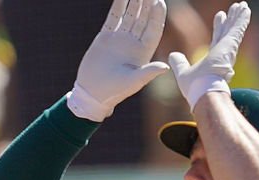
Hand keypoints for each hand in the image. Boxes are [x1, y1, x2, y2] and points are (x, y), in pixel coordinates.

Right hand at [67, 0, 168, 121]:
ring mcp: (120, 39)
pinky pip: (113, 18)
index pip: (153, 30)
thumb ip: (148, 72)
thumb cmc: (115, 91)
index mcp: (143, 52)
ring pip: (129, 16)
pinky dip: (117, 7)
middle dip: (147, 5)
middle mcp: (133, 43)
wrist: (92, 92)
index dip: (157, 17)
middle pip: (143, 19)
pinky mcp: (105, 37)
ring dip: (134, 3)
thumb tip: (166, 67)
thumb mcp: (133, 82)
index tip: (159, 3)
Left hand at [169, 2, 249, 109]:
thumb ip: (179, 63)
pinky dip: (241, 20)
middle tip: (236, 7)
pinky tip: (246, 9)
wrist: (203, 92)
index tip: (220, 16)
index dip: (219, 27)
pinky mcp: (229, 46)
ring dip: (239, 17)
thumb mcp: (183, 73)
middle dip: (232, 20)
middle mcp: (223, 54)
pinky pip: (237, 29)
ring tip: (243, 5)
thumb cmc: (195, 88)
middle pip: (228, 32)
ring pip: (234, 29)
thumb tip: (172, 55)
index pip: (217, 39)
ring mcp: (228, 50)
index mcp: (214, 59)